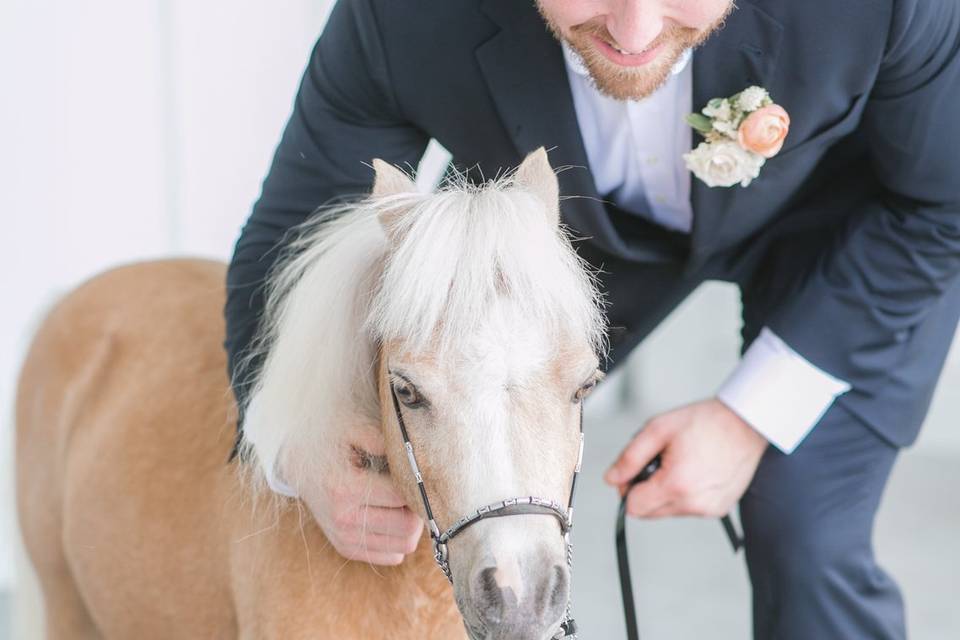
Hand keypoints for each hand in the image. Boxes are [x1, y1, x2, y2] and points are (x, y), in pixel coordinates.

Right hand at [299, 428, 423, 564]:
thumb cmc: (331, 441)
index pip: (402, 497)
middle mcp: (343, 519)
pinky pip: (393, 556)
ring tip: (403, 501)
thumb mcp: (351, 427)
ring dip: (412, 524)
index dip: (417, 484)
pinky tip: (392, 516)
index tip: (414, 471)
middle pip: (408, 526)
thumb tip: (407, 454)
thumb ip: (379, 438)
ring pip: (404, 545)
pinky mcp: (347, 548)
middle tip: (412, 488)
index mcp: (345, 488)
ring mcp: (344, 537)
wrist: (298, 463)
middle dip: (418, 507)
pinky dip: (399, 538)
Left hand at [604, 398, 767, 517]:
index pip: (633, 507)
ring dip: (665, 492)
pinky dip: (684, 494)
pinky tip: (694, 471)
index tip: (635, 471)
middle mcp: (694, 504)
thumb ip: (630, 458)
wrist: (746, 423)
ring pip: (668, 511)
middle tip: (658, 463)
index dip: (626, 489)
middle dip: (645, 491)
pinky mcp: (720, 509)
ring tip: (680, 464)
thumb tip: (612, 479)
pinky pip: (688, 509)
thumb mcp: (658, 429)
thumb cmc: (705, 422)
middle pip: (648, 512)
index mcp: (676, 485)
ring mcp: (709, 509)